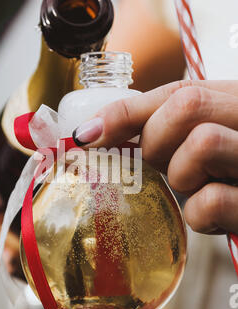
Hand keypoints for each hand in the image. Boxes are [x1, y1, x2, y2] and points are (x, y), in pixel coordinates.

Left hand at [72, 80, 237, 234]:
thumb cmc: (233, 175)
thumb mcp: (206, 138)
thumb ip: (165, 127)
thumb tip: (92, 133)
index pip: (177, 93)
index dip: (125, 112)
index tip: (87, 135)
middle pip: (186, 107)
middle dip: (157, 142)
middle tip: (164, 165)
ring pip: (201, 143)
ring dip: (184, 177)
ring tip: (199, 188)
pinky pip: (210, 202)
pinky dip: (200, 215)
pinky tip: (217, 215)